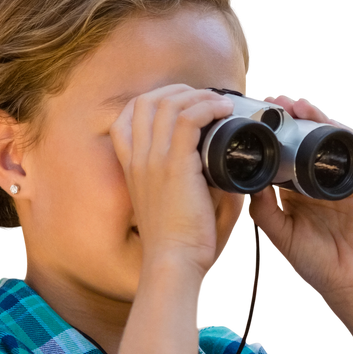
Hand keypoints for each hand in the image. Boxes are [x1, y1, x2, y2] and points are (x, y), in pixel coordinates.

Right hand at [109, 85, 237, 273]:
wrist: (174, 262)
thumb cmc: (180, 243)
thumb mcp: (175, 208)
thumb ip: (192, 184)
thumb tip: (226, 171)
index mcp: (131, 169)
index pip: (126, 117)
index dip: (152, 101)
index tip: (180, 104)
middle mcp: (137, 159)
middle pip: (146, 101)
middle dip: (177, 91)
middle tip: (205, 98)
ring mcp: (152, 159)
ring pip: (168, 104)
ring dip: (197, 96)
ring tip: (219, 103)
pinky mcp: (174, 164)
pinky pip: (188, 118)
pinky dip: (208, 108)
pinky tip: (223, 112)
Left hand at [245, 93, 352, 317]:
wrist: (350, 282)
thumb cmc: (316, 262)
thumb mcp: (278, 232)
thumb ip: (262, 206)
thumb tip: (247, 174)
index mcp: (298, 187)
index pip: (283, 149)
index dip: (269, 131)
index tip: (249, 116)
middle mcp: (320, 176)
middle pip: (305, 134)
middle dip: (287, 115)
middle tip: (267, 101)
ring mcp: (344, 174)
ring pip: (329, 133)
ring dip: (311, 114)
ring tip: (291, 104)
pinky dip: (338, 127)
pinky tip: (320, 119)